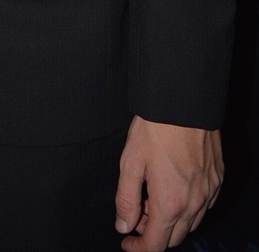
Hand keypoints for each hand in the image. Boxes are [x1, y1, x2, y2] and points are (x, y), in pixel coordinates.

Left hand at [115, 116, 222, 249]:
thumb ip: (126, 199)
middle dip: (153, 233)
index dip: (138, 248)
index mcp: (170, 203)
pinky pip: (204, 206)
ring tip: (153, 197)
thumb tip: (123, 225)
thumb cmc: (155, 129)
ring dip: (171, 221)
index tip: (127, 241)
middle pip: (174, 238)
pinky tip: (174, 189)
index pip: (155, 244)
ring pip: (191, 224)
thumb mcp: (130, 163)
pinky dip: (188, 208)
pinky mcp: (217, 179)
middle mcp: (194, 203)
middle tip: (137, 213)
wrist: (183, 103)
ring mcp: (208, 192)